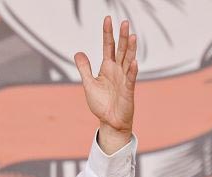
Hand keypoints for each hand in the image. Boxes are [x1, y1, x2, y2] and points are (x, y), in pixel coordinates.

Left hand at [73, 17, 137, 153]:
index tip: (108, 19)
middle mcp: (117, 70)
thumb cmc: (101, 103)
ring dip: (130, 49)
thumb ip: (84, 68)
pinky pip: (130, 79)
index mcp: (107, 67)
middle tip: (125, 22)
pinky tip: (133, 62)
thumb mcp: (88, 83)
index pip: (108, 46)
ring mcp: (124, 79)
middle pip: (121, 50)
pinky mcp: (128, 91)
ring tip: (132, 35)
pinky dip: (131, 71)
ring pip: (128, 60)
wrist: (110, 121)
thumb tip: (78, 52)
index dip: (108, 33)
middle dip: (122, 36)